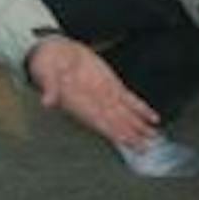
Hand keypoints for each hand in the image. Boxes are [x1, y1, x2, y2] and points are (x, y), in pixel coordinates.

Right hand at [26, 35, 159, 149]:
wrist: (55, 51)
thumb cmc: (47, 64)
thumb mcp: (45, 73)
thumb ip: (48, 88)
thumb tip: (46, 101)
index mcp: (79, 105)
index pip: (100, 123)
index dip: (114, 134)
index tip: (127, 144)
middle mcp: (94, 105)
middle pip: (117, 124)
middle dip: (131, 136)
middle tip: (146, 148)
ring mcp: (105, 96)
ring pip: (126, 115)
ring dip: (140, 127)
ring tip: (153, 138)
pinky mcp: (112, 85)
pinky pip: (130, 100)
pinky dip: (142, 109)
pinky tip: (153, 117)